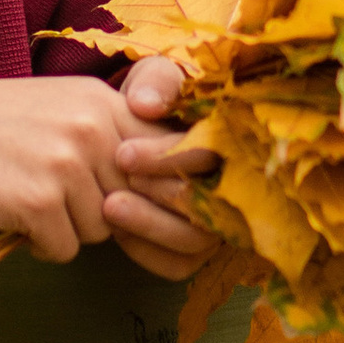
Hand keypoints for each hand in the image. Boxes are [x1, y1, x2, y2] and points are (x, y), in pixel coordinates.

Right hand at [0, 77, 149, 262]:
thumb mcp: (64, 107)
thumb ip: (112, 134)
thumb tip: (162, 186)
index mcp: (102, 101)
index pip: (164, 156)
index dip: (149, 186)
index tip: (124, 194)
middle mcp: (92, 127)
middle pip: (131, 202)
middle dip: (99, 210)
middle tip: (57, 193)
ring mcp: (67, 164)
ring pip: (100, 231)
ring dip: (66, 226)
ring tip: (29, 195)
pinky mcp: (39, 201)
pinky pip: (65, 250)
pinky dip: (39, 244)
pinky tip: (13, 214)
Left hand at [103, 54, 220, 284]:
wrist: (135, 127)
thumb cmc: (152, 99)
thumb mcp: (155, 78)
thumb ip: (155, 81)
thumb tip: (146, 105)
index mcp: (231, 139)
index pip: (211, 156)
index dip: (168, 157)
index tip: (124, 154)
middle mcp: (234, 185)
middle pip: (209, 204)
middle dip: (159, 194)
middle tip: (117, 181)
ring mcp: (218, 220)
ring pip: (195, 240)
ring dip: (150, 226)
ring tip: (109, 207)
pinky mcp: (196, 247)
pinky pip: (179, 264)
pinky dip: (146, 252)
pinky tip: (116, 231)